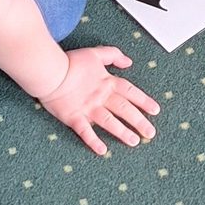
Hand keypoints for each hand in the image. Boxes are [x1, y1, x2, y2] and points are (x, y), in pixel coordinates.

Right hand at [39, 49, 159, 155]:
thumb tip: (129, 62)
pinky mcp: (74, 117)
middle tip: (150, 133)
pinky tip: (103, 151)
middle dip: (139, 122)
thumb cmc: (70, 61)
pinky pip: (86, 132)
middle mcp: (101, 96)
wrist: (49, 71)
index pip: (131, 92)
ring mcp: (88, 108)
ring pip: (110, 122)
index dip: (144, 101)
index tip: (155, 111)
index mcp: (107, 82)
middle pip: (125, 110)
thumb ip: (113, 55)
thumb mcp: (95, 53)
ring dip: (122, 132)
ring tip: (134, 142)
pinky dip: (94, 142)